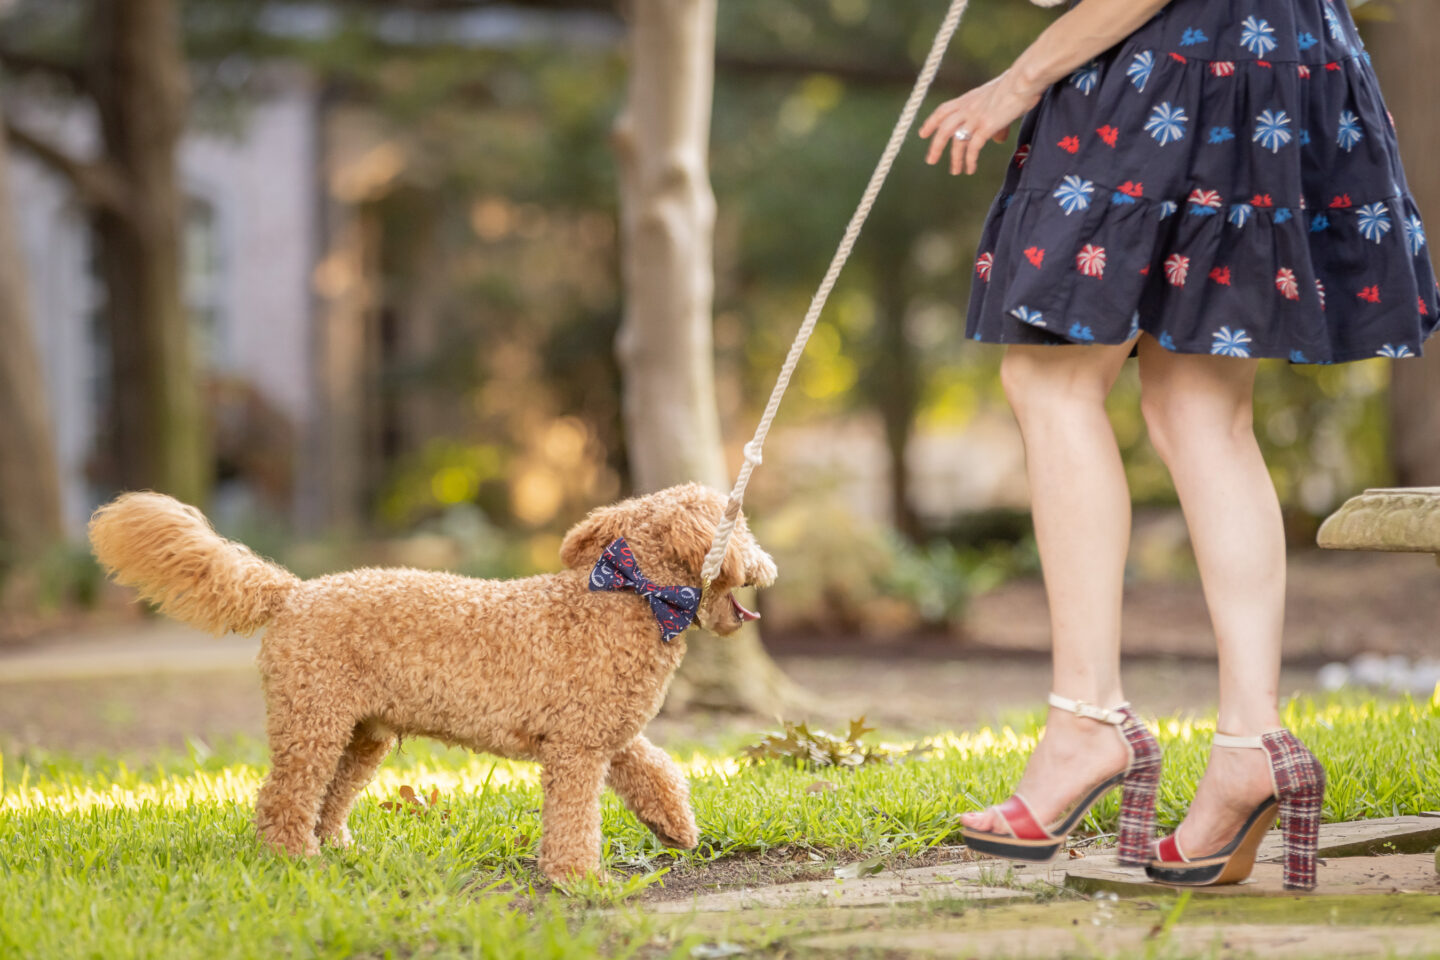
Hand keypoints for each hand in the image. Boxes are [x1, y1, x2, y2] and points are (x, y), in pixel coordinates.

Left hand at [919, 71, 1044, 174]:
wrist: (1024, 79)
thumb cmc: (1018, 87)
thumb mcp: (999, 102)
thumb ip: (995, 121)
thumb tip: (997, 139)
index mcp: (968, 99)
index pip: (943, 111)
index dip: (932, 122)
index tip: (923, 133)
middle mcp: (968, 108)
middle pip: (944, 129)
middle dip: (936, 146)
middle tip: (931, 160)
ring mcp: (976, 117)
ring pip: (956, 141)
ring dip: (954, 158)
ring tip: (955, 171)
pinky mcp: (987, 126)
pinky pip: (973, 147)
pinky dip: (970, 160)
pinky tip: (970, 168)